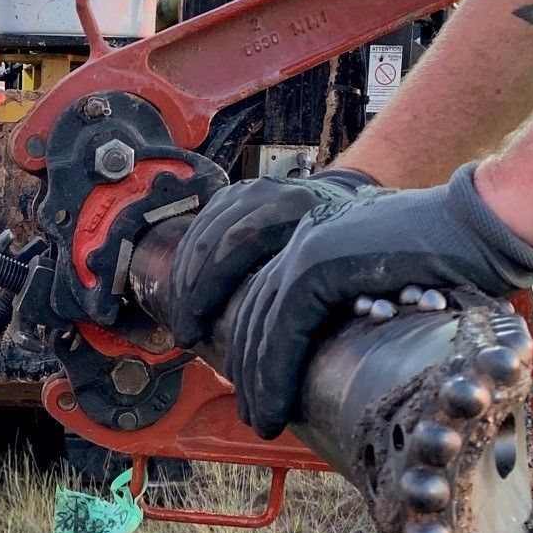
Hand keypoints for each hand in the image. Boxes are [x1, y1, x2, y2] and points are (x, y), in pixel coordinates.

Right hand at [166, 168, 375, 349]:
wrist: (347, 199)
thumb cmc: (351, 242)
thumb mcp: (347, 263)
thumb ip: (320, 289)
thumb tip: (290, 340)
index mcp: (299, 207)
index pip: (241, 242)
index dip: (216, 288)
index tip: (206, 328)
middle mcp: (270, 194)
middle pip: (214, 242)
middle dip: (193, 294)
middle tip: (187, 333)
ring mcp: (248, 191)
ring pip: (200, 236)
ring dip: (184, 282)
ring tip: (182, 319)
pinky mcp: (232, 196)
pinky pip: (198, 229)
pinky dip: (187, 263)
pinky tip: (184, 293)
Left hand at [224, 164, 532, 437]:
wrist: (486, 222)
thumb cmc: (461, 255)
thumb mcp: (396, 281)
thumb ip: (363, 301)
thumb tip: (354, 339)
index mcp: (321, 236)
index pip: (269, 296)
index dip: (255, 345)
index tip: (253, 386)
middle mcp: (307, 236)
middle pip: (256, 310)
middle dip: (246, 366)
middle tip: (249, 410)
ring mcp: (310, 246)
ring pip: (262, 323)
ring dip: (257, 379)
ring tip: (260, 420)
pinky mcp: (321, 264)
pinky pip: (283, 328)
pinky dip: (274, 373)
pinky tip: (274, 405)